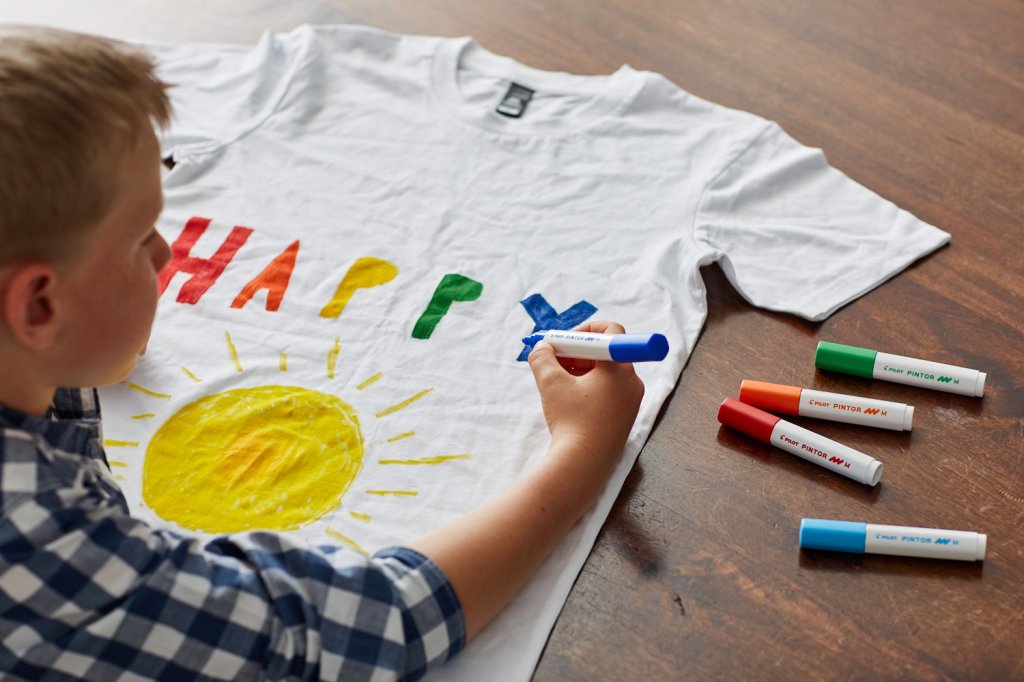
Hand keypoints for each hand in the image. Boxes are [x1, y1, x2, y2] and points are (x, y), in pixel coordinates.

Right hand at [527, 321, 644, 468]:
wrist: (582, 464)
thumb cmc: (570, 420)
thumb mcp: (550, 382)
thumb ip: (543, 357)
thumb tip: (542, 348)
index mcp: (620, 367)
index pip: (611, 331)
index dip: (584, 331)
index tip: (563, 342)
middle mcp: (632, 382)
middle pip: (605, 353)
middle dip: (577, 353)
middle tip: (553, 360)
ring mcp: (631, 402)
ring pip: (605, 374)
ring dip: (580, 371)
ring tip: (555, 383)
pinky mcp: (624, 419)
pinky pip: (608, 393)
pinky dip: (588, 389)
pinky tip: (567, 401)